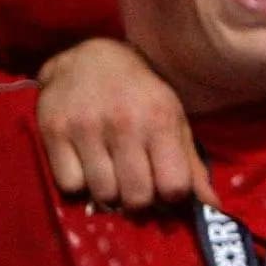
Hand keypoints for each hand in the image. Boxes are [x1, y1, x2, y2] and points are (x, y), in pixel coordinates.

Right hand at [37, 39, 206, 209]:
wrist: (90, 58)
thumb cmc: (140, 95)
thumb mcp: (174, 121)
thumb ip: (192, 165)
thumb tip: (213, 206)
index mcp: (160, 121)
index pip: (174, 186)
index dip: (172, 196)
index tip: (165, 190)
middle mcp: (124, 124)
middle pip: (137, 197)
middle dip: (140, 201)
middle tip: (136, 187)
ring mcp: (85, 127)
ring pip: (103, 194)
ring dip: (109, 194)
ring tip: (111, 176)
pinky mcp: (53, 131)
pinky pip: (69, 185)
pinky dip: (79, 185)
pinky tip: (86, 167)